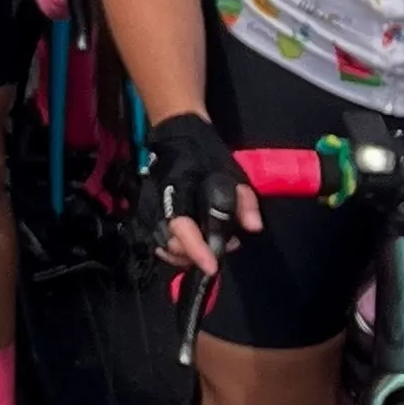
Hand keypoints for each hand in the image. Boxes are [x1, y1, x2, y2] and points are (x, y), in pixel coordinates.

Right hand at [142, 111, 249, 278]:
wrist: (178, 137)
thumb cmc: (207, 156)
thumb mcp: (232, 172)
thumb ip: (244, 201)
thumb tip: (253, 227)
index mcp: (178, 189)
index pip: (182, 227)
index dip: (197, 250)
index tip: (212, 267)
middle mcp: (158, 203)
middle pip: (172, 244)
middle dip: (198, 255)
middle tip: (227, 245)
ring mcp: (150, 210)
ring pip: (164, 248)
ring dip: (189, 257)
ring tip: (215, 245)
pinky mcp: (149, 215)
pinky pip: (160, 244)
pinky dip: (178, 253)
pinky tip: (197, 246)